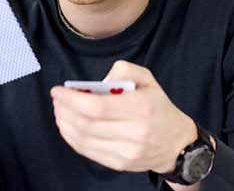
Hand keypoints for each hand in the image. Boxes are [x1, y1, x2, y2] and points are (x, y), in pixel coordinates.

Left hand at [51, 60, 199, 188]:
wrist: (176, 142)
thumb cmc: (157, 107)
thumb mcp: (147, 79)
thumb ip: (123, 70)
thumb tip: (98, 82)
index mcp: (140, 108)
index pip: (96, 107)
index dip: (72, 100)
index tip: (58, 91)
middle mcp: (134, 133)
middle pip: (86, 124)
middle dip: (64, 110)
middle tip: (57, 100)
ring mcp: (127, 152)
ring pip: (83, 140)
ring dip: (65, 124)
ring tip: (60, 111)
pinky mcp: (120, 164)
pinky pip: (88, 152)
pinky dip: (72, 138)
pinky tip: (68, 126)